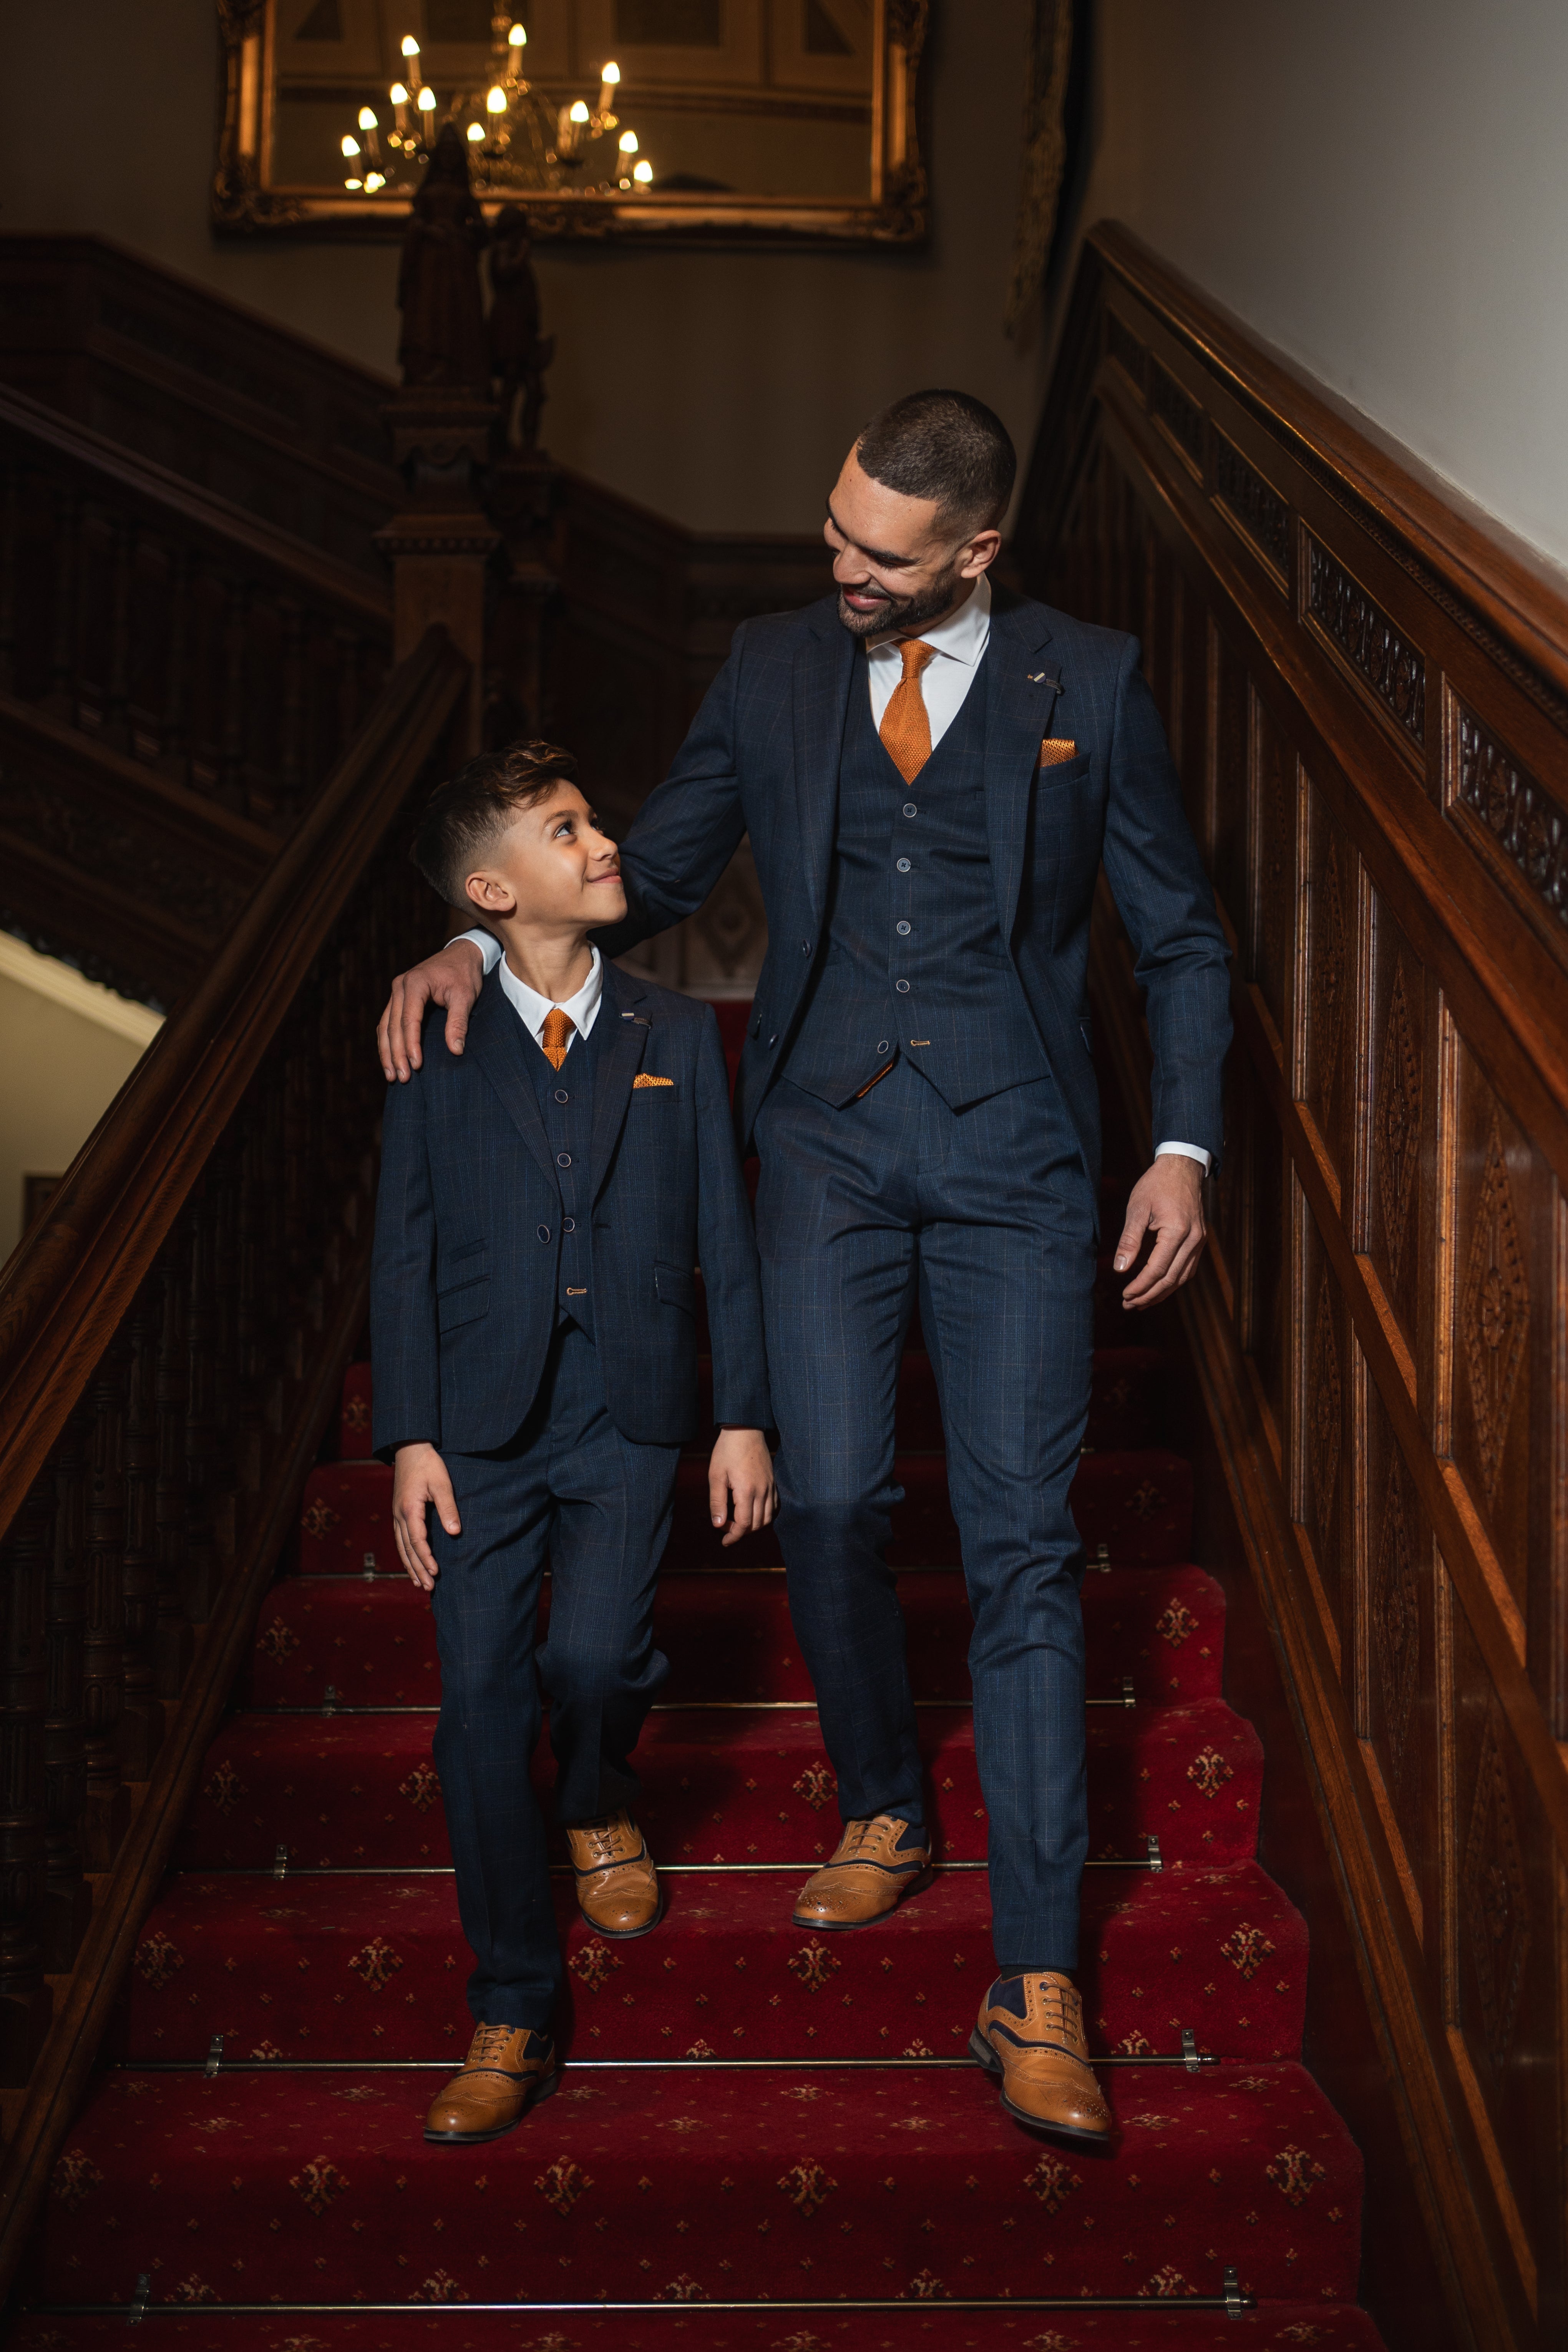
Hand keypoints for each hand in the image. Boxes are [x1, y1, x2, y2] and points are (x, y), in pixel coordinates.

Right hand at [377, 938, 486, 1082]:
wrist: (461, 954)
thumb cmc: (465, 974)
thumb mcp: (466, 996)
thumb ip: (458, 1022)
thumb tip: (456, 1051)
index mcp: (416, 983)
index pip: (409, 1020)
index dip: (411, 1045)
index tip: (416, 1066)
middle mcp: (400, 986)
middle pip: (393, 1026)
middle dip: (396, 1054)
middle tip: (402, 1078)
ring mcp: (396, 992)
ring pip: (385, 1026)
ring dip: (387, 1052)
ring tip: (391, 1076)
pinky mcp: (398, 998)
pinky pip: (387, 1022)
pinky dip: (388, 1042)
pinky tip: (390, 1059)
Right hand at [391, 1443, 459, 1590]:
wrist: (410, 1448)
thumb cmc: (428, 1464)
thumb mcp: (442, 1483)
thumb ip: (448, 1508)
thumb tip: (455, 1532)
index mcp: (409, 1509)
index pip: (417, 1540)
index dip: (426, 1558)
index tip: (436, 1572)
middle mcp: (399, 1515)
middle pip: (407, 1548)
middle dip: (418, 1569)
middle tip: (429, 1587)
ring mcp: (397, 1514)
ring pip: (401, 1546)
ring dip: (410, 1565)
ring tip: (419, 1583)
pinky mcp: (398, 1513)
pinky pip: (400, 1539)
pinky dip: (406, 1554)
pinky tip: (411, 1563)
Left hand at [708, 1428, 777, 1548]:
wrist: (744, 1429)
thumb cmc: (727, 1451)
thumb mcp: (716, 1476)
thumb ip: (717, 1502)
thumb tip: (718, 1525)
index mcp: (746, 1491)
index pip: (744, 1524)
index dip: (734, 1536)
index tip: (724, 1542)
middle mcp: (762, 1491)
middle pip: (757, 1524)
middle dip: (741, 1532)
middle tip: (725, 1527)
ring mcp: (770, 1486)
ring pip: (768, 1517)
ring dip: (753, 1525)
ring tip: (737, 1521)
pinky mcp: (773, 1481)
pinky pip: (774, 1506)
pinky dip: (764, 1515)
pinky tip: (752, 1511)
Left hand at [1114, 1154, 1206, 1308]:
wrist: (1182, 1168)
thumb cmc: (1156, 1185)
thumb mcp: (1137, 1208)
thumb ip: (1129, 1239)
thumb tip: (1120, 1268)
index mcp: (1177, 1231)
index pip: (1157, 1269)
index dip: (1141, 1286)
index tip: (1125, 1295)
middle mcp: (1193, 1240)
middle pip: (1171, 1279)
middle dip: (1149, 1295)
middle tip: (1129, 1305)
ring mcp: (1199, 1241)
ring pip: (1182, 1277)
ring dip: (1161, 1293)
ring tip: (1141, 1302)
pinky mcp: (1199, 1241)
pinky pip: (1188, 1268)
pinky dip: (1172, 1281)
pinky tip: (1158, 1287)